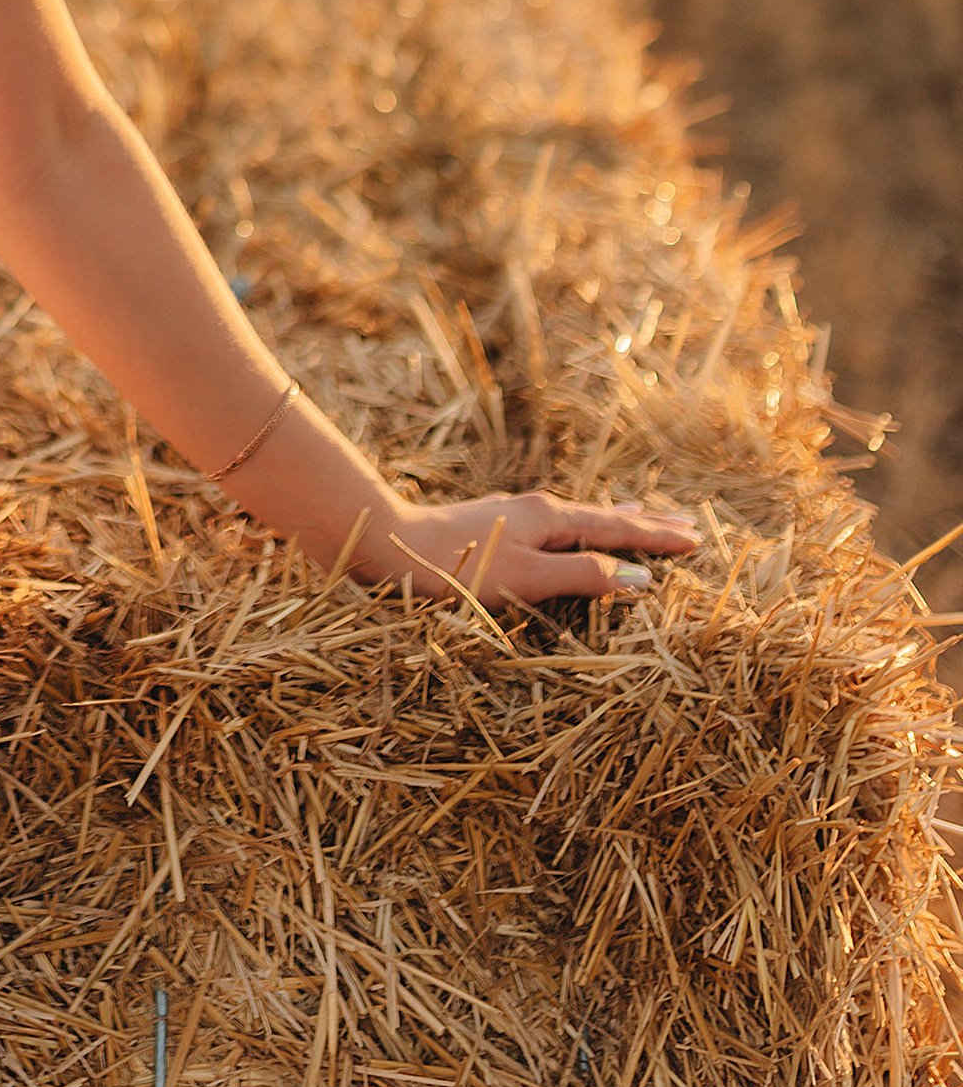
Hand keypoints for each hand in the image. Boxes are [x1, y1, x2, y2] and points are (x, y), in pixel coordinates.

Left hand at [357, 488, 700, 609]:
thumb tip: (642, 577)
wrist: (388, 543)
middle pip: (606, 514)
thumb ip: (583, 576)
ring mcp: (516, 514)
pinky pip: (557, 523)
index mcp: (552, 519)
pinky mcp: (496, 524)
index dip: (659, 537)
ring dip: (617, 519)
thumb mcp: (528, 578)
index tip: (698, 538)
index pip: (620, 529)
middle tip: (688, 522)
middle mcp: (538, 508)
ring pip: (581, 516)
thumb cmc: (458, 568)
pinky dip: (583, 525)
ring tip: (643, 515)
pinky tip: (570, 527)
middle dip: (647, 521)